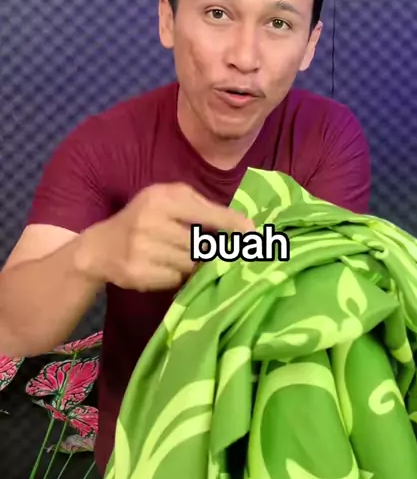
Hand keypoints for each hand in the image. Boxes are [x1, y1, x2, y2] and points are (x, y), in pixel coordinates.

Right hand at [77, 182, 254, 291]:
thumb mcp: (167, 201)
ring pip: (190, 263)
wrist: (100, 247)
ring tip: (171, 254)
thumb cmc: (144, 219)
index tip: (254, 232)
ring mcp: (143, 249)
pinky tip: (159, 266)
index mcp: (163, 198)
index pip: (207, 213)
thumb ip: (201, 208)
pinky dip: (174, 275)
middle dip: (206, 249)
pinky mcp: (138, 272)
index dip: (233, 224)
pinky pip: (175, 279)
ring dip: (189, 263)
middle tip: (199, 247)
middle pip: (202, 244)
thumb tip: (241, 226)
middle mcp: (151, 221)